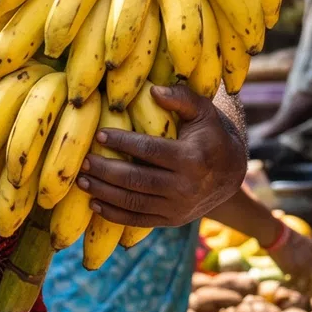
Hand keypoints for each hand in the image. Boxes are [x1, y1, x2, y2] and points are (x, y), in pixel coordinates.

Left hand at [78, 86, 246, 228]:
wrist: (230, 174)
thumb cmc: (211, 135)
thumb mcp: (203, 112)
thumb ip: (182, 97)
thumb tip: (153, 91)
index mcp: (193, 158)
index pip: (149, 150)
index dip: (122, 142)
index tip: (99, 133)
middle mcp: (185, 187)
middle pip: (136, 180)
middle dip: (105, 171)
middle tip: (83, 161)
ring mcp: (177, 207)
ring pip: (133, 202)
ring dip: (103, 193)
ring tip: (81, 181)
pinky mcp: (170, 220)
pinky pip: (137, 220)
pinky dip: (113, 214)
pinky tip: (94, 203)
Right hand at [269, 221, 311, 293]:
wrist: (278, 236)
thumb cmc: (283, 236)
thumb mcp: (300, 242)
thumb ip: (305, 252)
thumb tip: (302, 263)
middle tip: (309, 293)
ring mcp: (305, 267)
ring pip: (306, 284)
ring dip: (301, 289)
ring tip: (296, 292)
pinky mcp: (295, 271)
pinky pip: (293, 282)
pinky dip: (289, 285)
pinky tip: (284, 283)